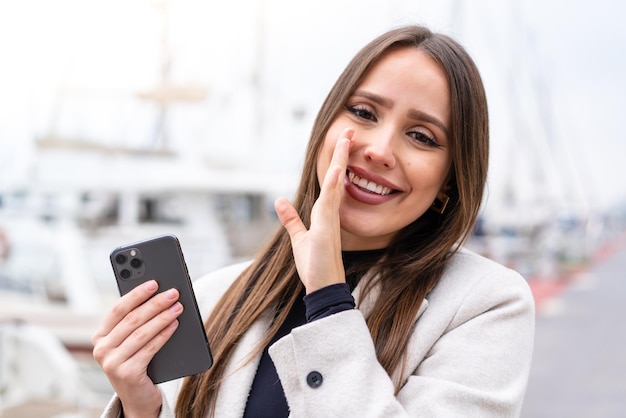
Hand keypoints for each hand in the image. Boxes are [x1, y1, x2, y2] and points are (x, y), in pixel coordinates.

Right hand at [91, 280, 182, 417]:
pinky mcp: (127, 373)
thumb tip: (159, 296)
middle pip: (132, 319)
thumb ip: (136, 322)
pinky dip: (164, 334)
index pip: (118, 309)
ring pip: (142, 333)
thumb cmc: (138, 362)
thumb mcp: (132, 341)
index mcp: (100, 336)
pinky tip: (175, 325)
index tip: (154, 282)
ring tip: (178, 307)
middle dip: (155, 303)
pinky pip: (149, 348)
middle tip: (173, 293)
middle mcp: (101, 349)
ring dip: (162, 317)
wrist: (138, 398)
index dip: (137, 294)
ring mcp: (112, 363)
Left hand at [275, 128, 352, 293]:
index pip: (331, 182)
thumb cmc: (316, 267)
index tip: (342, 141)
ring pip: (336, 184)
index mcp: (324, 214)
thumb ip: (291, 219)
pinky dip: (335, 186)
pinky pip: (331, 204)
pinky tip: (338, 171)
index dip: (337, 162)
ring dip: (341, 161)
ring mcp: (330, 221)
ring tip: (346, 139)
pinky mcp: (327, 230)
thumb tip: (278, 201)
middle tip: (349, 131)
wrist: (324, 288)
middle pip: (338, 177)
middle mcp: (330, 214)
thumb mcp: (299, 239)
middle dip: (343, 154)